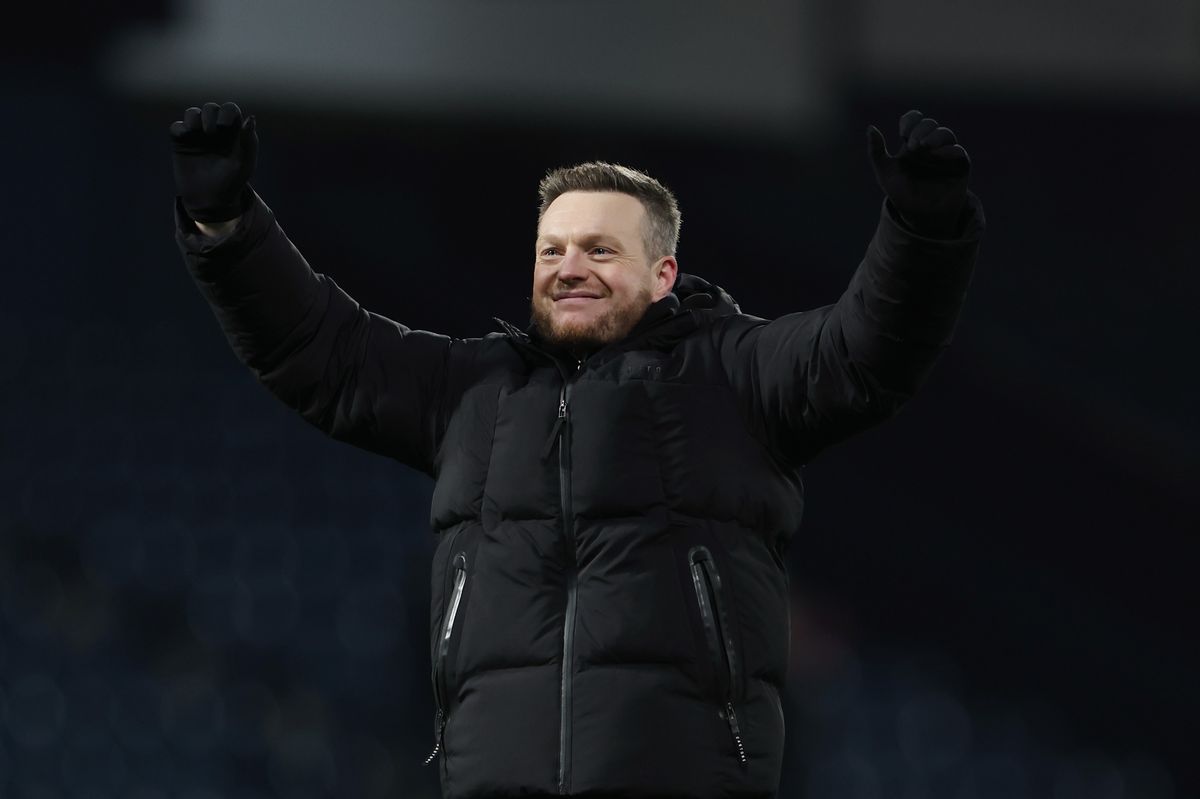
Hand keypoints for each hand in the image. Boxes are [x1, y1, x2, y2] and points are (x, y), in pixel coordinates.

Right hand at [169, 101, 257, 221]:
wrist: (210, 200)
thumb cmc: (231, 183)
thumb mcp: (243, 164)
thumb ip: (248, 141)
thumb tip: (251, 118)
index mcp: (232, 134)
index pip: (230, 110)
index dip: (227, 112)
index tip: (225, 127)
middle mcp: (215, 131)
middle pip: (211, 108)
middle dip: (210, 115)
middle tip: (211, 133)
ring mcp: (197, 136)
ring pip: (192, 113)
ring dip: (194, 117)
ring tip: (197, 132)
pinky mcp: (181, 143)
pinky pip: (177, 126)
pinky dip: (180, 128)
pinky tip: (185, 138)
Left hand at [867, 109, 969, 236]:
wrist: (918, 216)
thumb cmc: (902, 194)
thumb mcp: (885, 173)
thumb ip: (876, 152)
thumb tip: (870, 127)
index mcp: (911, 144)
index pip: (914, 121)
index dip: (910, 120)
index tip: (903, 132)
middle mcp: (930, 146)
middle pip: (930, 124)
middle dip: (921, 130)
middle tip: (912, 145)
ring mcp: (945, 154)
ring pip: (946, 134)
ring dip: (935, 136)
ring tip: (924, 145)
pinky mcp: (959, 166)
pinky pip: (959, 152)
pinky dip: (949, 150)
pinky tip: (938, 154)